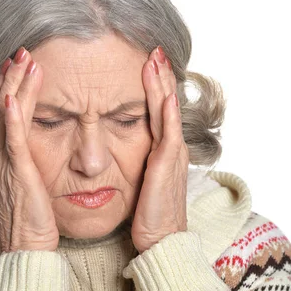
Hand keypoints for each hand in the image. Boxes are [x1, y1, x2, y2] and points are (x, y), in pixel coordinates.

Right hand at [0, 48, 59, 252]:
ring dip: (14, 87)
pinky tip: (13, 97)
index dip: (2, 86)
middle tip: (21, 51)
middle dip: (9, 77)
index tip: (12, 64)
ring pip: (5, 117)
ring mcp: (2, 163)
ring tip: (25, 61)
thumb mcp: (3, 182)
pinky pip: (12, 141)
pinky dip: (11, 117)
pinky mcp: (16, 172)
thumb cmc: (20, 216)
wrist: (23, 246)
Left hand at [131, 46, 189, 253]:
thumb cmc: (149, 215)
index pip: (159, 109)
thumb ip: (136, 161)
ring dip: (162, 84)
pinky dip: (168, 113)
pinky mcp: (167, 167)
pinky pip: (169, 134)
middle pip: (165, 102)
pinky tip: (166, 96)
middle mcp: (171, 147)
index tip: (146, 61)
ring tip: (156, 59)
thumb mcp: (141, 181)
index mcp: (163, 149)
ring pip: (167, 111)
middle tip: (153, 49)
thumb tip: (119, 149)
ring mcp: (171, 155)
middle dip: (160, 75)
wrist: (161, 241)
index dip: (154, 85)